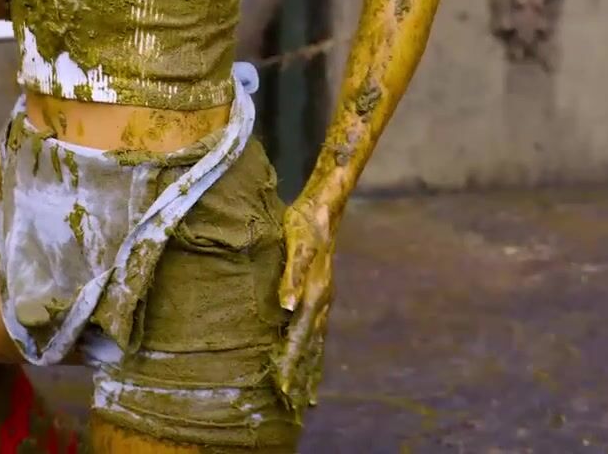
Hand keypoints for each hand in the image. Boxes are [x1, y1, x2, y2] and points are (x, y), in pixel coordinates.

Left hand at [275, 197, 335, 412]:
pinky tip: (310, 362)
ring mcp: (323, 300)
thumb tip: (286, 308)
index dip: (290, 363)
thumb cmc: (304, 221)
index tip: (282, 389)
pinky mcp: (320, 295)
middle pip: (308, 346)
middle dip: (298, 375)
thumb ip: (290, 277)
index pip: (299, 337)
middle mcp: (321, 302)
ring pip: (316, 342)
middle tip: (287, 403)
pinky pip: (317, 331)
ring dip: (309, 369)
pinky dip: (314, 352)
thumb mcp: (295, 244)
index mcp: (313, 294)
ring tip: (303, 398)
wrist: (326, 204)